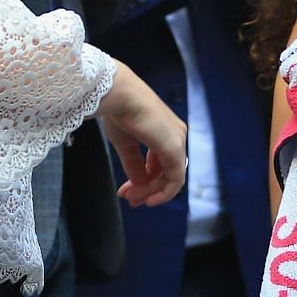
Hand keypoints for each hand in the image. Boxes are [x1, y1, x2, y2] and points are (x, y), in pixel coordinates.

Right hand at [97, 63, 187, 206]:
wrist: (119, 96)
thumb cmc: (119, 112)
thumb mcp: (125, 143)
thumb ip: (134, 164)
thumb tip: (138, 184)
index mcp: (164, 132)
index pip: (159, 163)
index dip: (143, 180)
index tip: (125, 191)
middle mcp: (176, 136)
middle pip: (165, 172)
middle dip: (147, 188)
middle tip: (130, 200)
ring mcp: (178, 141)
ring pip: (170, 177)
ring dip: (150, 191)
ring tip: (131, 198)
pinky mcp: (175, 148)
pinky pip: (175, 179)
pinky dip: (162, 192)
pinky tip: (148, 199)